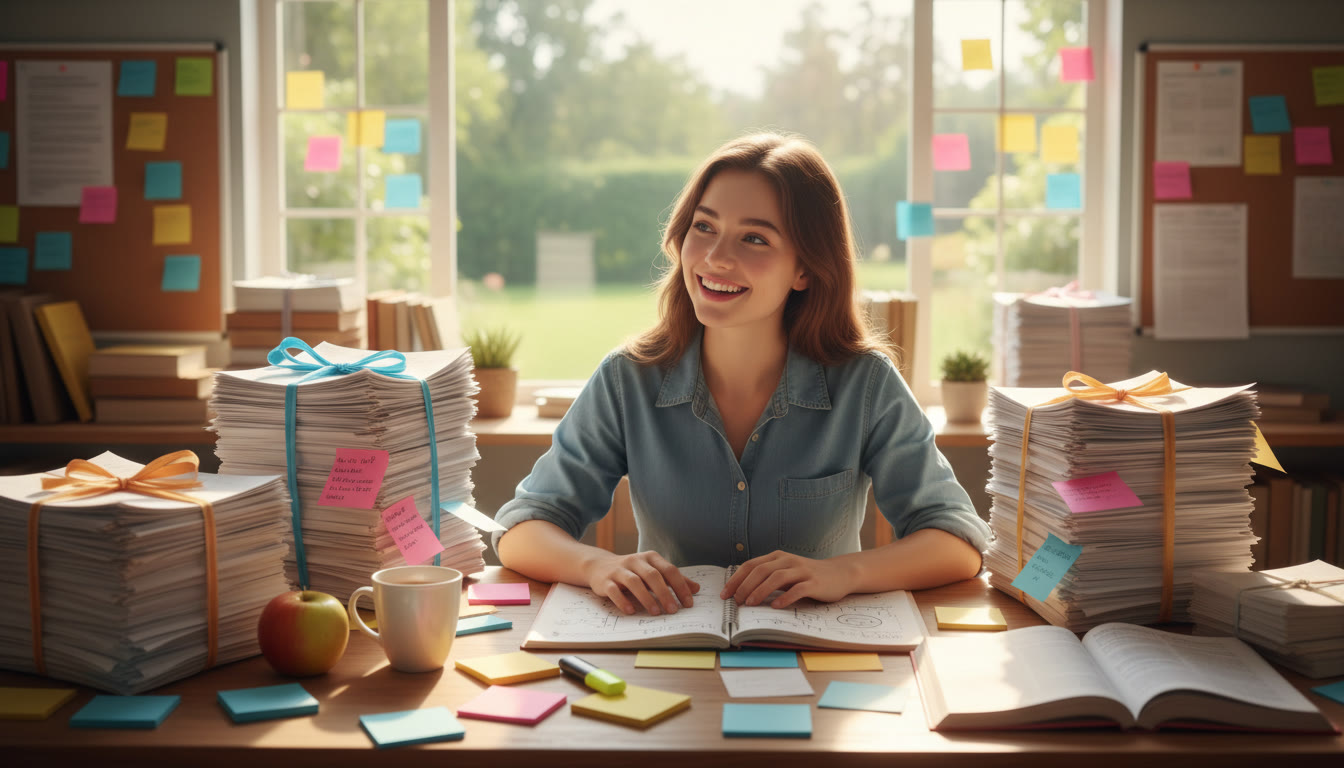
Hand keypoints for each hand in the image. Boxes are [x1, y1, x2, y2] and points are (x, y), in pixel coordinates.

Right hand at [584, 550, 699, 615]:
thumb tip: (696, 589)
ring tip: (656, 612)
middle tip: (673, 610)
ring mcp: (619, 570)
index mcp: (650, 558)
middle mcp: (635, 561)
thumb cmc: (633, 571)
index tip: (688, 603)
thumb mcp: (653, 572)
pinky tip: (631, 611)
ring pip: (634, 582)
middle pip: (653, 575)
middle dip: (665, 593)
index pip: (669, 570)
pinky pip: (614, 591)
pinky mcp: (605, 581)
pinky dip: (623, 601)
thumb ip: (673, 580)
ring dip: (646, 598)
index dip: (680, 586)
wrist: (599, 566)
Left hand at [721, 551, 854, 608]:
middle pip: (761, 570)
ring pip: (777, 578)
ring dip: (760, 591)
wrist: (840, 574)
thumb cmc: (807, 576)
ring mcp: (802, 570)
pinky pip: (798, 589)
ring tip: (750, 603)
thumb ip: (768, 578)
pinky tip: (776, 606)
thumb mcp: (785, 573)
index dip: (736, 579)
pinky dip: (785, 598)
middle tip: (735, 601)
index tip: (725, 594)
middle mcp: (788, 560)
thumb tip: (742, 592)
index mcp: (777, 557)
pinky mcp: (815, 582)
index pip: (751, 565)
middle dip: (744, 586)